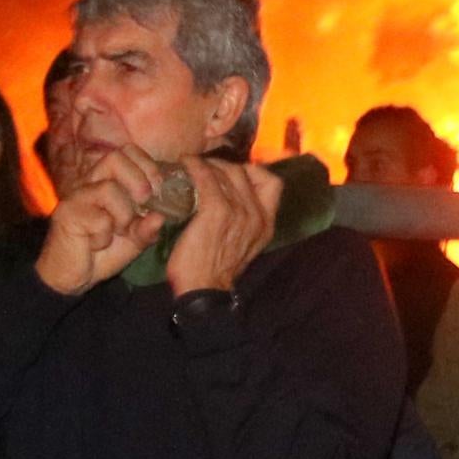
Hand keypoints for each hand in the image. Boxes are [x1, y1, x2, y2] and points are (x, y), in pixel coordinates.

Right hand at [35, 148, 170, 295]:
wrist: (70, 277)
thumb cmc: (101, 252)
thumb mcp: (132, 240)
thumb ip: (147, 228)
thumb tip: (160, 218)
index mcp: (107, 181)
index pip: (126, 152)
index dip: (147, 165)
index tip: (158, 189)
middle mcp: (89, 183)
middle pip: (114, 157)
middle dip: (138, 179)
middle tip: (144, 203)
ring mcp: (76, 197)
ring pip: (108, 189)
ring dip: (123, 215)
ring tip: (117, 232)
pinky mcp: (66, 214)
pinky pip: (98, 219)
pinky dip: (105, 236)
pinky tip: (96, 244)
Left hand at [161, 158, 282, 298]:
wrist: (202, 294)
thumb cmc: (215, 273)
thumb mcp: (243, 247)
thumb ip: (244, 225)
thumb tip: (233, 202)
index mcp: (266, 225)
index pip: (273, 183)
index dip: (255, 172)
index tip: (236, 174)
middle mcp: (257, 215)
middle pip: (247, 172)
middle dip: (226, 165)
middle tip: (207, 168)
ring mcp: (238, 212)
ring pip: (227, 172)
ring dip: (209, 164)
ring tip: (194, 166)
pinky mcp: (216, 211)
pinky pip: (207, 178)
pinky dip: (195, 167)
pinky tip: (185, 164)